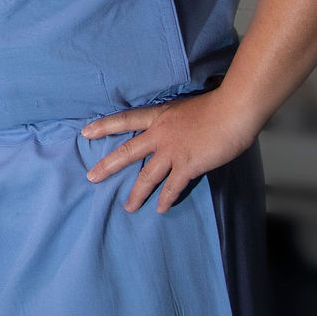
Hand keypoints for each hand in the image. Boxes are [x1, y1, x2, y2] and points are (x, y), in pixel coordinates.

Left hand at [82, 90, 259, 212]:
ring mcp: (172, 151)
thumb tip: (174, 131)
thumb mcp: (184, 108)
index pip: (124, 120)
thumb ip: (174, 122)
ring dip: (137, 193)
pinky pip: (173, 186)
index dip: (104, 126)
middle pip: (127, 152)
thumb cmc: (215, 106)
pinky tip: (161, 209)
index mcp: (158, 116)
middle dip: (107, 165)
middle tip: (91, 177)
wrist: (232, 111)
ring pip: (147, 176)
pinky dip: (167, 198)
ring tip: (128, 207)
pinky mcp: (188, 165)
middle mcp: (160, 134)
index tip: (85, 133)